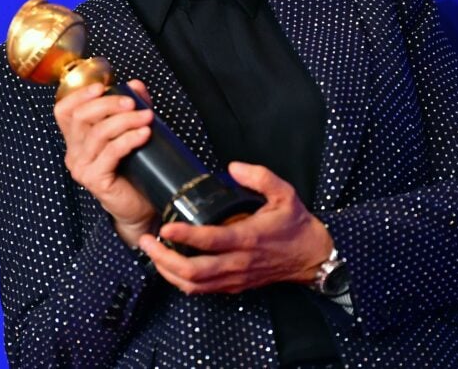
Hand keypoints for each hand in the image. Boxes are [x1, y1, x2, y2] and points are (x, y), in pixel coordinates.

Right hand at [54, 79, 156, 245]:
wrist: (140, 207)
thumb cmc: (135, 169)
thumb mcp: (131, 132)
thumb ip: (131, 108)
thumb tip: (135, 85)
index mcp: (76, 140)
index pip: (63, 111)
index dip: (79, 95)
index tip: (102, 87)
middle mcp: (74, 153)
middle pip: (80, 117)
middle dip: (108, 104)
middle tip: (133, 102)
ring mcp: (82, 168)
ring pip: (98, 133)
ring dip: (125, 121)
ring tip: (147, 117)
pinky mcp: (96, 180)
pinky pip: (111, 152)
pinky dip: (129, 139)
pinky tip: (144, 133)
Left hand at [137, 162, 333, 294]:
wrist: (311, 256)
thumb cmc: (295, 224)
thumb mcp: (285, 193)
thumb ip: (260, 177)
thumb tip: (234, 167)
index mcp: (248, 237)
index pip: (210, 241)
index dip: (184, 236)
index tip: (165, 227)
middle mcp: (238, 262)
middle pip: (193, 271)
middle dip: (164, 259)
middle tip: (146, 241)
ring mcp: (235, 278)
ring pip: (193, 285)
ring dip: (167, 272)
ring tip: (151, 252)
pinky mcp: (233, 286)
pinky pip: (201, 290)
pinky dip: (180, 281)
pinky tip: (169, 266)